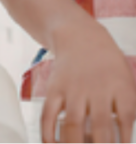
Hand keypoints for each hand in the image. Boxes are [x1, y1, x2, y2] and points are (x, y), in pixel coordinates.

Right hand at [41, 24, 135, 142]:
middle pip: (101, 125)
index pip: (126, 119)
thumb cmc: (108, 67)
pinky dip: (47, 133)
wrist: (80, 39)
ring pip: (73, 123)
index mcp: (121, 88)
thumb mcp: (126, 83)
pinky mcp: (54, 90)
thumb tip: (120, 140)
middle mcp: (96, 89)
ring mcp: (72, 89)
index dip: (124, 141)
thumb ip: (125, 110)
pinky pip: (47, 114)